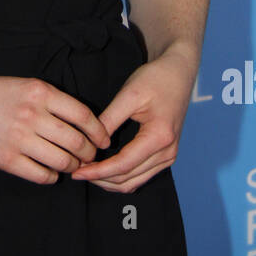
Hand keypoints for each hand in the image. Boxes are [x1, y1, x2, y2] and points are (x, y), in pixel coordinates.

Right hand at [0, 73, 110, 184]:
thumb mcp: (26, 86)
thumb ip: (52, 101)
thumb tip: (83, 125)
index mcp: (40, 92)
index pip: (83, 115)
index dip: (99, 131)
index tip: (104, 140)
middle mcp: (32, 115)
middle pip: (77, 141)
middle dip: (89, 153)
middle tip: (89, 157)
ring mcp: (19, 138)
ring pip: (63, 161)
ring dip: (72, 167)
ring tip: (70, 165)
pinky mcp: (7, 159)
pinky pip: (41, 175)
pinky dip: (52, 177)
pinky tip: (50, 172)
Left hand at [70, 47, 194, 192]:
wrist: (178, 73)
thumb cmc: (155, 79)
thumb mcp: (129, 95)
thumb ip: (109, 120)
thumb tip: (91, 143)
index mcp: (159, 137)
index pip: (123, 165)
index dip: (98, 171)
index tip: (77, 172)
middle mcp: (167, 152)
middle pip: (128, 178)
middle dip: (100, 179)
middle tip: (76, 171)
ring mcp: (168, 156)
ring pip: (134, 182)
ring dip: (109, 182)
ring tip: (87, 172)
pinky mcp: (165, 155)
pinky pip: (141, 176)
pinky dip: (121, 177)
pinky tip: (104, 170)